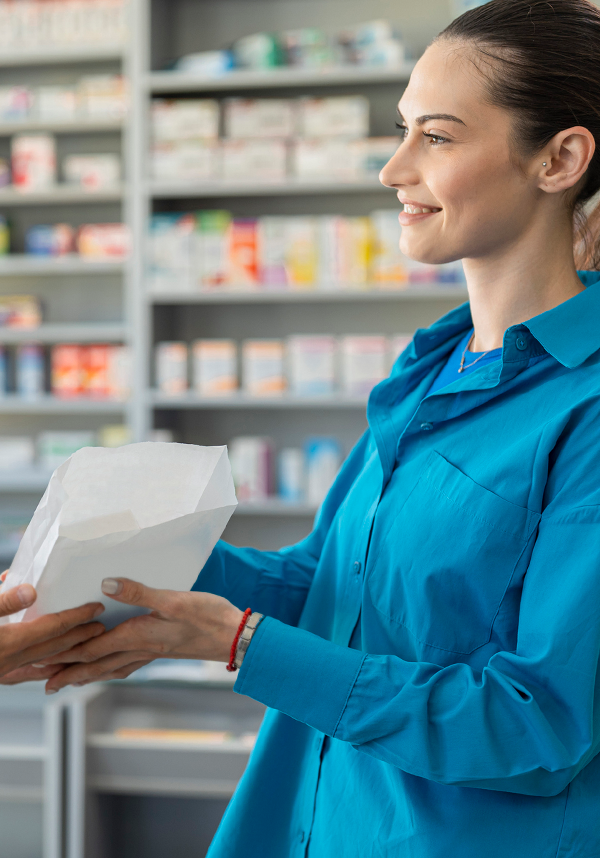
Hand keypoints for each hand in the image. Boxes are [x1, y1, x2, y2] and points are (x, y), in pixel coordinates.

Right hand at [0, 579, 104, 686]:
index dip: (78, 617)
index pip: (55, 627)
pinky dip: (45, 669)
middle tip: (101, 627)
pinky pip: (27, 674)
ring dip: (66, 653)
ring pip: (45, 663)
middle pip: (56, 646)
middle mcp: (12, 659)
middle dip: (81, 636)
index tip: (97, 608)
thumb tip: (32, 592)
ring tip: (84, 645)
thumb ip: (4, 602)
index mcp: (11, 641)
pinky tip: (51, 667)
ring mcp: (5, 670)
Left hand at [41, 578, 243, 692]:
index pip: (92, 648)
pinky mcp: (160, 650)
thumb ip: (139, 593)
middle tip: (41, 681)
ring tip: (64, 682)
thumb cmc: (207, 617)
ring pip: (108, 668)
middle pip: (95, 665)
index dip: (65, 654)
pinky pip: (125, 665)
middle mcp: (140, 648)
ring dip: (84, 675)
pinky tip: (107, 669)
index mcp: (138, 636)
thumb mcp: (173, 600)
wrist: (234, 637)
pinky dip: (108, 669)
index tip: (41, 660)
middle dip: (66, 672)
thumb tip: (106, 586)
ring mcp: (150, 652)